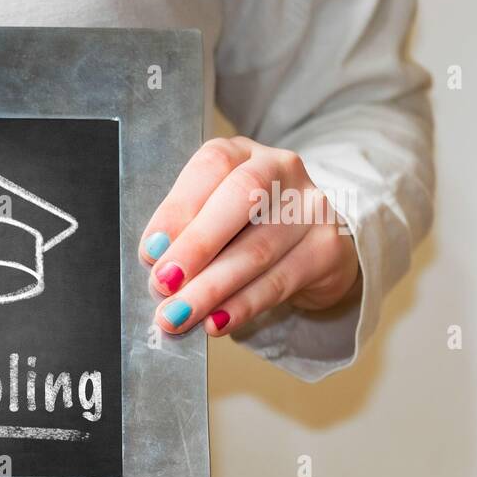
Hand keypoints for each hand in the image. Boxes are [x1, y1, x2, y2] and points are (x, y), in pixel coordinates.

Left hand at [139, 136, 359, 335]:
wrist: (310, 249)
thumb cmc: (245, 229)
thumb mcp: (212, 215)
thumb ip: (185, 231)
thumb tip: (156, 262)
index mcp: (242, 154)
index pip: (212, 166)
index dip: (178, 208)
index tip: (150, 251)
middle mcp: (281, 169)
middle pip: (240, 200)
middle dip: (196, 246)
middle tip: (163, 283)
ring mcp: (310, 208)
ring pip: (256, 250)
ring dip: (210, 289)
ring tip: (177, 315)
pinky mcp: (326, 249)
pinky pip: (278, 283)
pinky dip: (241, 306)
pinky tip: (215, 323)